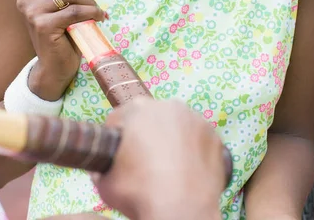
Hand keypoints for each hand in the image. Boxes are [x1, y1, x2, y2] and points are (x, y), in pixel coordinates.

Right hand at [17, 0, 103, 100]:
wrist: (56, 66)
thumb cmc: (65, 32)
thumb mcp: (71, 2)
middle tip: (93, 4)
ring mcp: (31, 12)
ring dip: (88, 1)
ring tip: (96, 12)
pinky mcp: (43, 25)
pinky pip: (74, 10)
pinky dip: (91, 12)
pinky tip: (98, 18)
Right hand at [92, 98, 226, 219]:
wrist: (183, 212)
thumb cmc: (140, 194)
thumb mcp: (104, 184)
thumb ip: (100, 169)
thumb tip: (101, 169)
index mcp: (136, 109)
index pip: (119, 118)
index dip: (118, 138)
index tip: (121, 155)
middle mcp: (165, 105)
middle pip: (149, 117)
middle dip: (145, 134)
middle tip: (145, 162)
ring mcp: (193, 118)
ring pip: (175, 124)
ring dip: (170, 138)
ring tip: (169, 165)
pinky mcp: (214, 134)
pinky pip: (197, 137)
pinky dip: (193, 148)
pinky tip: (188, 168)